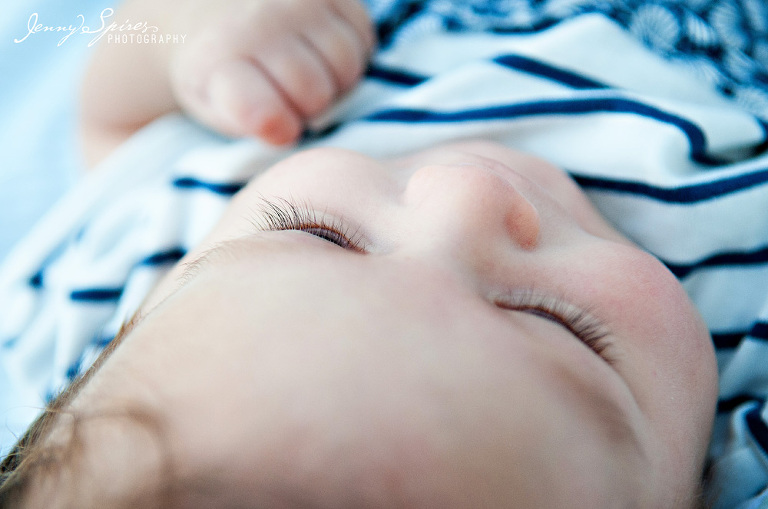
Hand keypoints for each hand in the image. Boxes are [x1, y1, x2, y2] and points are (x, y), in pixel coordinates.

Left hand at [169, 0, 374, 143]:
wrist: (210, 9)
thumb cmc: (218, 74)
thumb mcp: (213, 107)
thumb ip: (248, 127)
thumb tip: (290, 133)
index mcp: (220, 61)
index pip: (262, 112)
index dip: (278, 126)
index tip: (275, 126)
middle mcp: (260, 23)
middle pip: (316, 94)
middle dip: (308, 107)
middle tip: (287, 98)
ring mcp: (297, 1)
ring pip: (347, 67)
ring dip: (334, 82)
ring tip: (307, 76)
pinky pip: (364, 38)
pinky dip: (351, 54)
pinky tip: (321, 52)